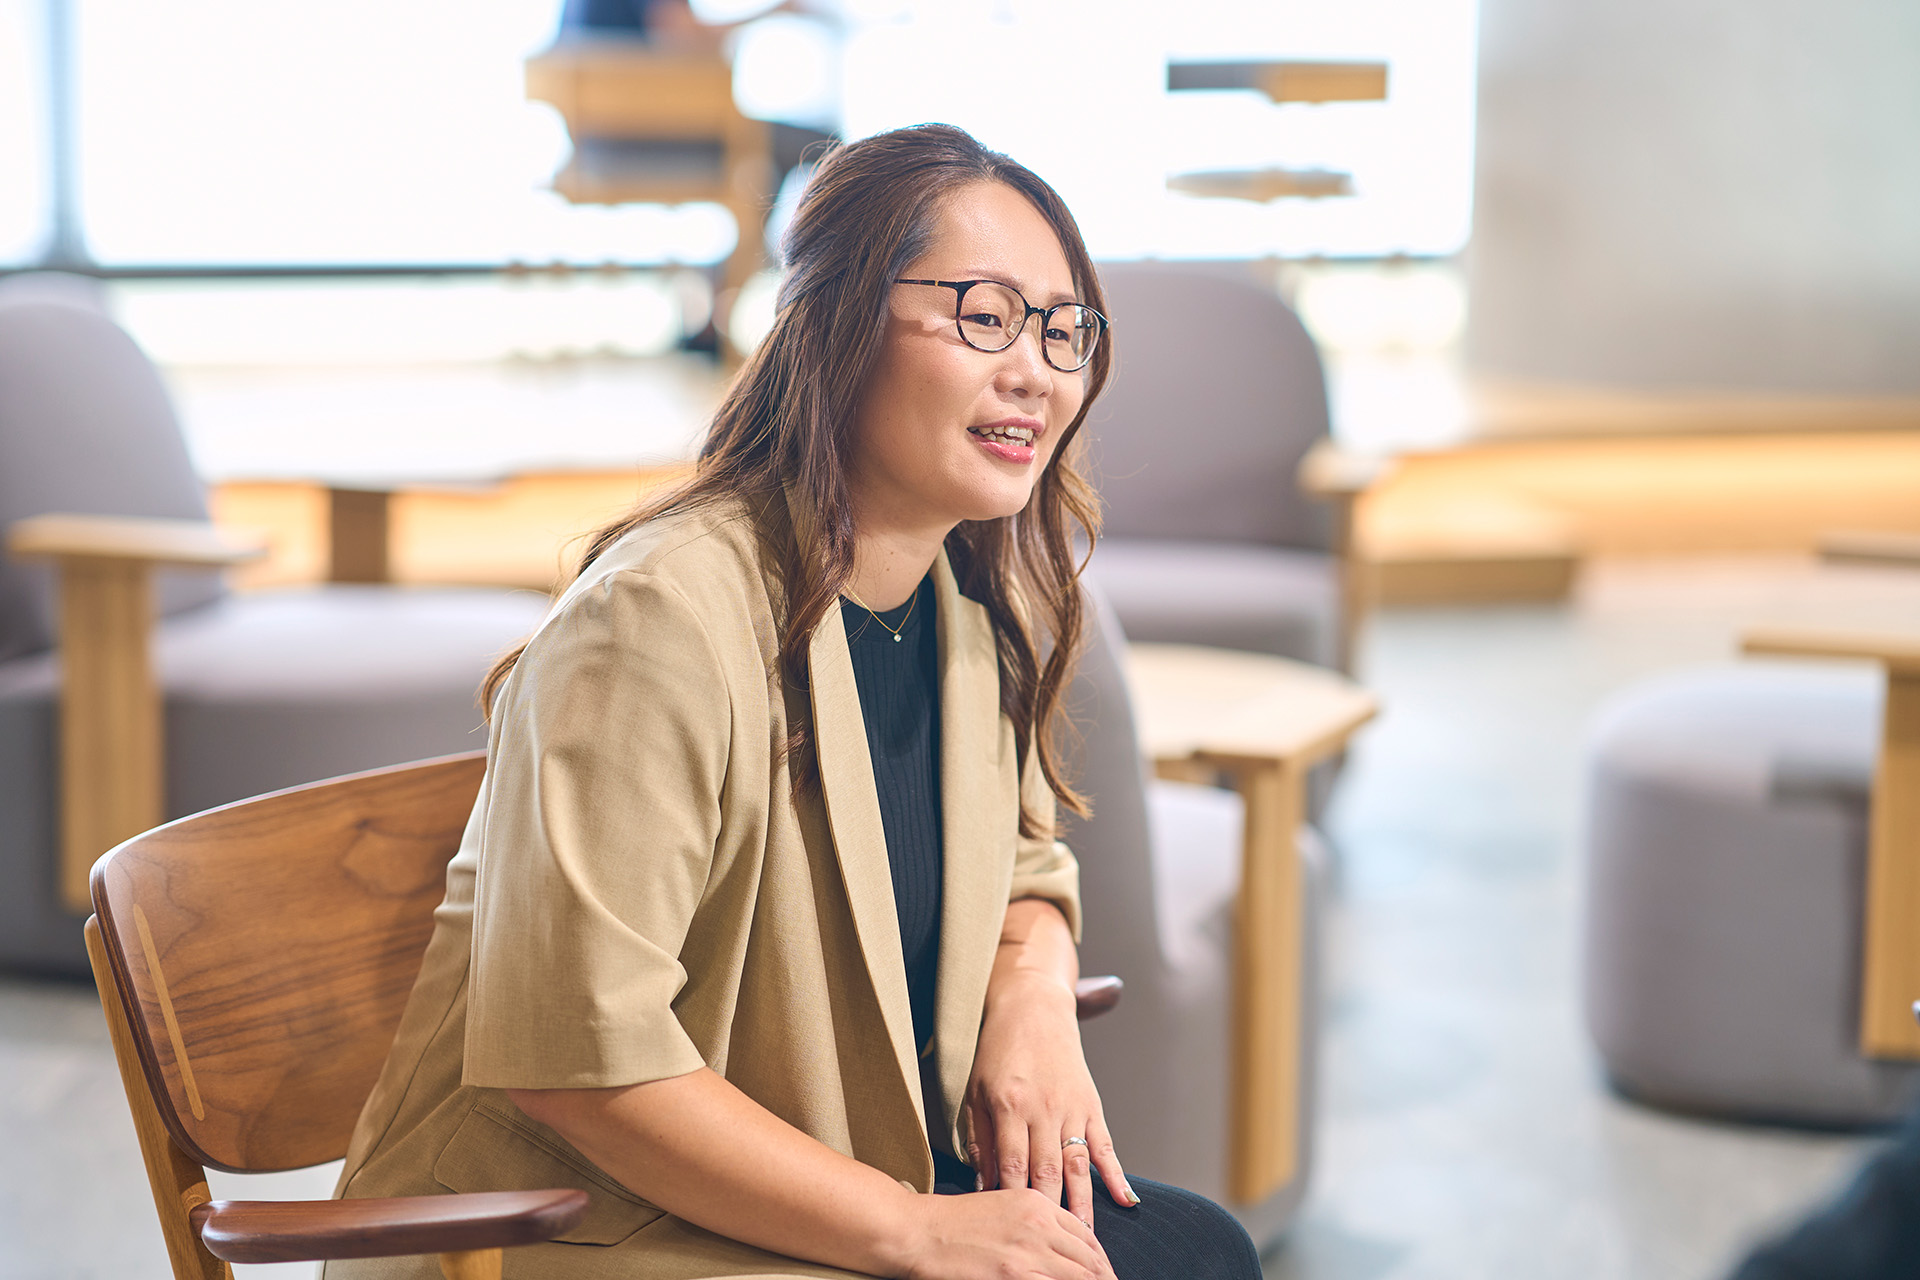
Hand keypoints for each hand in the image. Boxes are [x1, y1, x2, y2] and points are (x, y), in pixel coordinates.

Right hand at [897, 1187, 1115, 1279]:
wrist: (920, 1231)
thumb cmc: (953, 1222)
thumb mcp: (1002, 1206)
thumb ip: (1035, 1222)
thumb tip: (1060, 1246)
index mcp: (1038, 1203)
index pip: (1086, 1235)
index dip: (1100, 1261)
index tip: (1104, 1274)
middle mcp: (1040, 1222)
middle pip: (1090, 1258)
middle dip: (1104, 1277)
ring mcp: (1029, 1250)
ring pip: (1082, 1275)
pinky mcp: (1015, 1274)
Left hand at [963, 972, 1137, 1228]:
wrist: (1032, 1006)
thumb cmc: (997, 1050)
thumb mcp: (976, 1090)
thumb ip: (979, 1137)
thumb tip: (982, 1183)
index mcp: (1009, 1105)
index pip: (1011, 1164)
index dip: (1011, 1200)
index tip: (1013, 1230)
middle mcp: (1042, 1108)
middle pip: (1045, 1171)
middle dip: (1048, 1212)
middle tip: (1050, 1246)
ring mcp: (1071, 1107)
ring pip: (1077, 1165)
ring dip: (1082, 1204)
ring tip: (1085, 1239)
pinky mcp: (1092, 1104)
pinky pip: (1106, 1145)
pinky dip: (1116, 1174)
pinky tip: (1126, 1201)